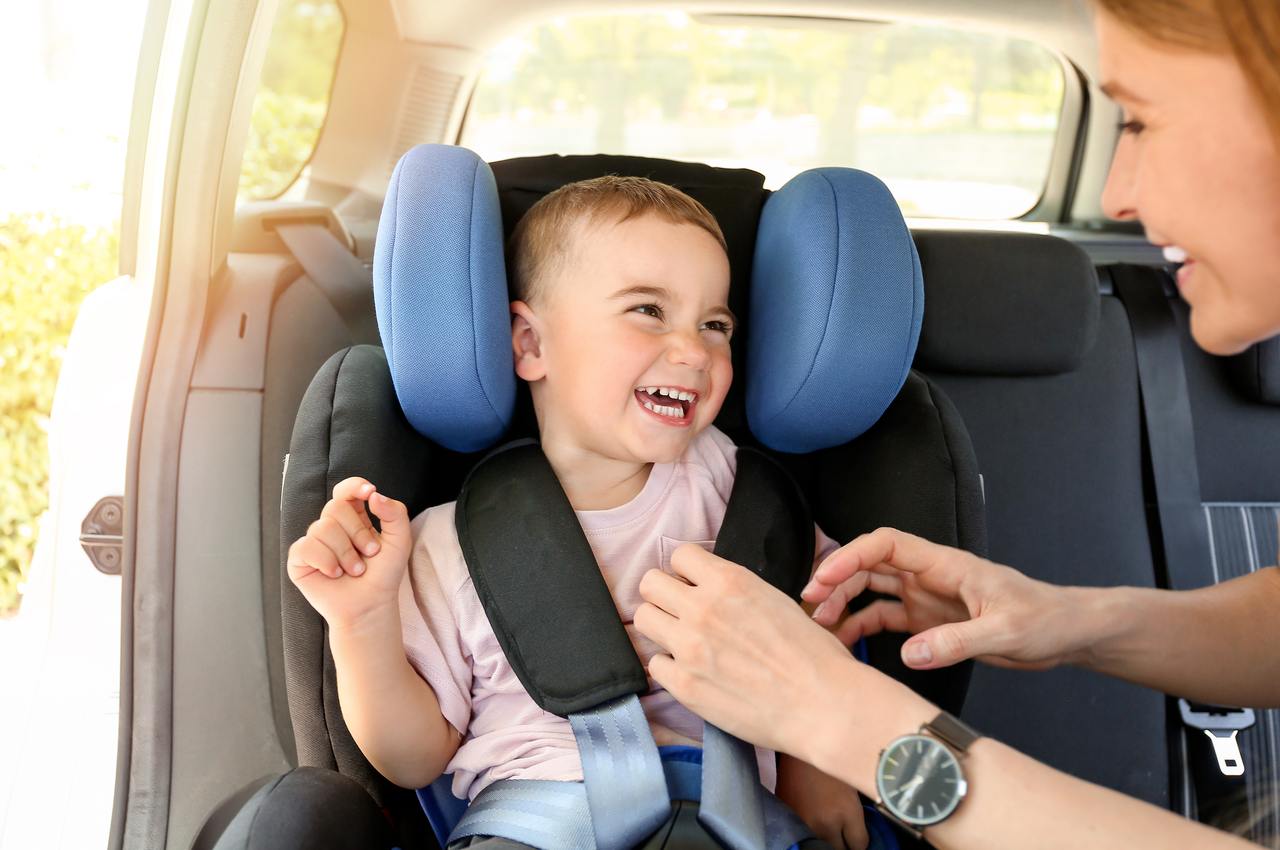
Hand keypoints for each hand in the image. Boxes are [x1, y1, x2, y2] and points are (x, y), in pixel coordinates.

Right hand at [286, 477, 412, 629]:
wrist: (370, 605)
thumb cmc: (383, 574)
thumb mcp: (399, 540)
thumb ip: (395, 512)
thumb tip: (374, 495)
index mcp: (353, 517)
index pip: (346, 491)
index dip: (354, 486)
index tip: (369, 491)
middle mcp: (331, 526)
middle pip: (335, 507)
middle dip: (357, 532)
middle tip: (369, 555)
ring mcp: (314, 542)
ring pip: (322, 528)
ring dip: (345, 553)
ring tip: (355, 570)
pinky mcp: (299, 559)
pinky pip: (306, 547)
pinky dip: (326, 562)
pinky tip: (334, 574)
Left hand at [635, 543, 864, 756]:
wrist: (822, 704)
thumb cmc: (812, 655)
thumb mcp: (775, 600)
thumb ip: (734, 591)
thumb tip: (710, 588)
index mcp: (729, 581)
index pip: (679, 556)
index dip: (686, 572)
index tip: (694, 586)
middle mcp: (702, 608)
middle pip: (649, 584)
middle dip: (663, 595)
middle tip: (680, 612)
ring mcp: (689, 647)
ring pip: (642, 619)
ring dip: (660, 627)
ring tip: (683, 640)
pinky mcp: (684, 685)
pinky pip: (655, 664)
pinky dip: (670, 667)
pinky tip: (693, 672)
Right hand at [776, 755, 868, 849]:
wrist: (801, 737)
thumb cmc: (832, 756)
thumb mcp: (853, 784)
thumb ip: (858, 814)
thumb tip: (862, 834)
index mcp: (846, 812)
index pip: (860, 845)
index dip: (861, 840)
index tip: (858, 835)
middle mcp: (825, 823)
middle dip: (844, 842)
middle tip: (844, 829)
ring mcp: (803, 821)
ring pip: (821, 844)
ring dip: (826, 837)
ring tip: (828, 821)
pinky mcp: (787, 815)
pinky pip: (802, 832)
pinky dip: (809, 828)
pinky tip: (812, 814)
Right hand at [803, 527, 1083, 670]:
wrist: (1068, 633)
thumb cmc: (1046, 619)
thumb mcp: (1007, 632)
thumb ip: (957, 641)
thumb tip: (908, 654)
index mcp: (945, 564)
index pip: (887, 544)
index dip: (851, 555)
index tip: (824, 578)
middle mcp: (929, 576)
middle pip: (869, 566)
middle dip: (836, 581)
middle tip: (810, 606)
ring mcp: (925, 597)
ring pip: (871, 591)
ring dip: (843, 604)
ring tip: (819, 626)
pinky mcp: (928, 622)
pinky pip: (884, 620)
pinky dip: (861, 628)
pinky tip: (844, 645)